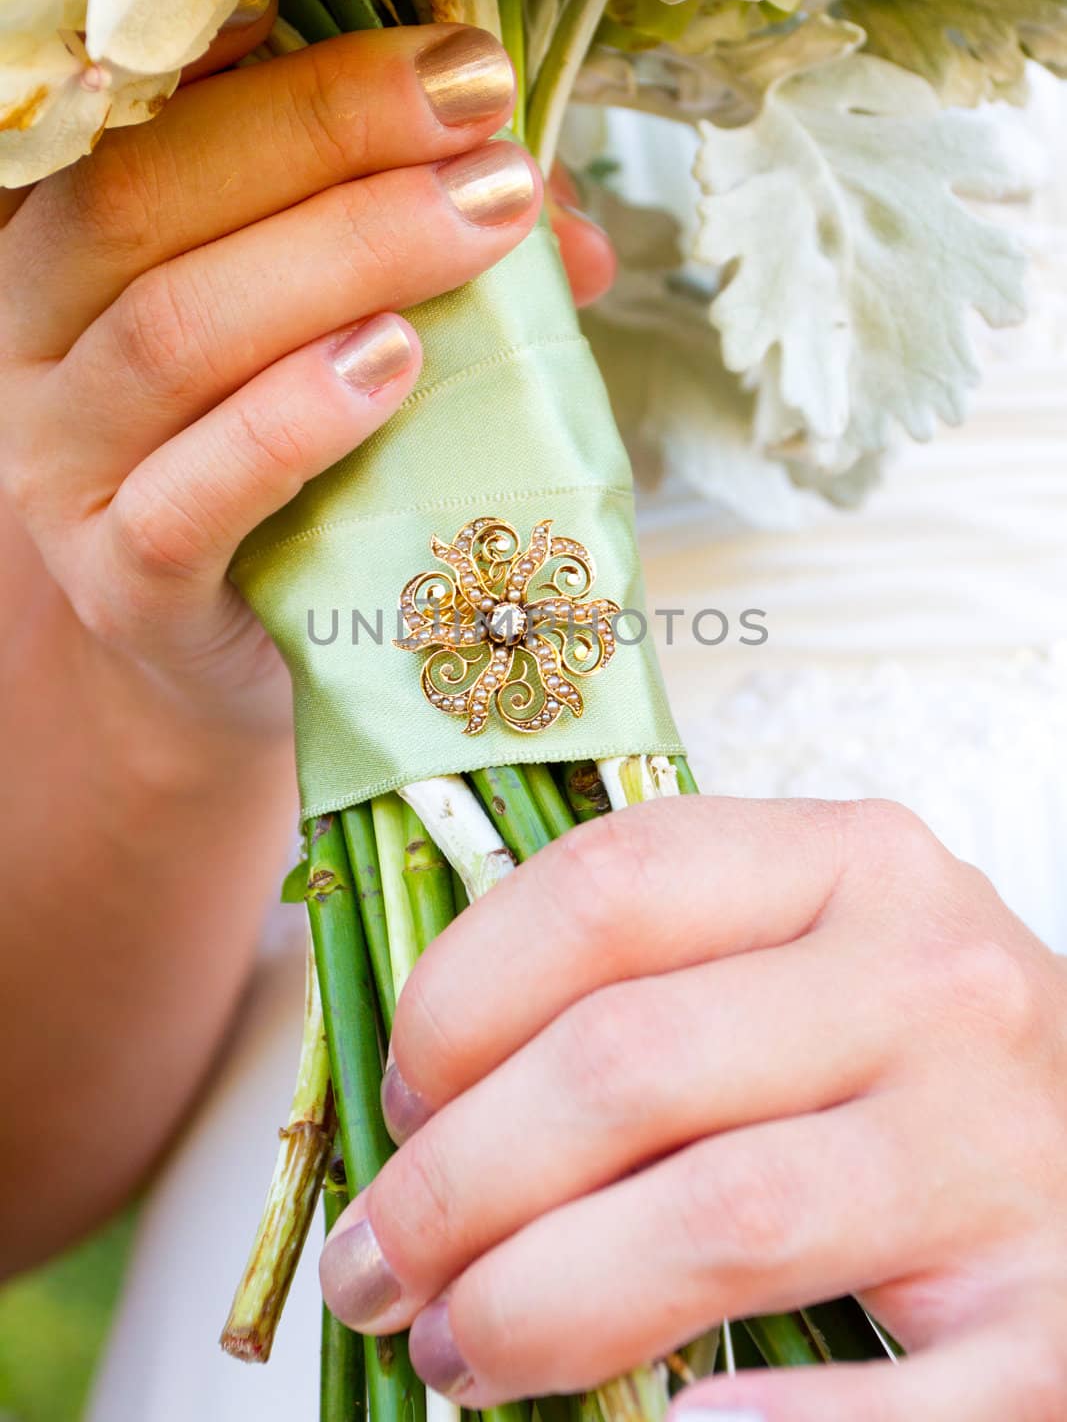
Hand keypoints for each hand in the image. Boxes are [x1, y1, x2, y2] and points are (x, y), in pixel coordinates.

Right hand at [0, 15, 613, 738]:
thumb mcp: (345, 336)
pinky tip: (389, 365)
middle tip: (486, 136)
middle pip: (149, 199)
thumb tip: (565, 217)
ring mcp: (65, 469)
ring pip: (171, 335)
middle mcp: (39, 341)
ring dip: (337, 261)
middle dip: (330, 140)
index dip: (303, 75)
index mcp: (80, 246)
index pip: (157, 117)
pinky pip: (187, 498)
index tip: (458, 61)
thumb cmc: (296, 476)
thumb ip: (430, 258)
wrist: (234, 657)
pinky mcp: (122, 585)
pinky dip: (289, 422)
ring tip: (474, 229)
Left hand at [319, 797, 1066, 1420]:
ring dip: (538, 1306)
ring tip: (455, 1349)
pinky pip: (896, 1405)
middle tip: (376, 1265)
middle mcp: (934, 980)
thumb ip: (634, 978)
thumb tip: (415, 1100)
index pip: (607, 886)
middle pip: (630, 1065)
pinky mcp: (1056, 1322)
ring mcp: (1003, 1149)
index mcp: (849, 860)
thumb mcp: (788, 950)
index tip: (398, 1096)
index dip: (456, 999)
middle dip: (451, 1184)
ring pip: (719, 1222)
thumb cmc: (897, 1044)